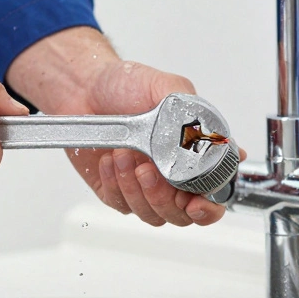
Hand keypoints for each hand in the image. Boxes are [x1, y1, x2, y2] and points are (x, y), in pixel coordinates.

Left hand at [7, 27, 240, 226]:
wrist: (83, 86)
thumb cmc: (126, 83)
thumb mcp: (166, 87)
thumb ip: (192, 112)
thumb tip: (215, 138)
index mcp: (193, 151)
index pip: (213, 193)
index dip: (209, 206)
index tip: (196, 203)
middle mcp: (172, 173)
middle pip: (182, 213)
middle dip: (165, 198)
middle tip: (149, 171)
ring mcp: (145, 185)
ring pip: (152, 214)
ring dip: (137, 188)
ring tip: (124, 155)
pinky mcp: (116, 190)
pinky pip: (121, 204)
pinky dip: (115, 184)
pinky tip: (111, 160)